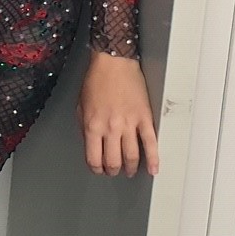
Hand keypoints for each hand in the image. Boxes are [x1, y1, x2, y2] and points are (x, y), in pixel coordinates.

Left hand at [77, 50, 158, 177]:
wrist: (114, 63)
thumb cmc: (96, 81)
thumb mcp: (81, 106)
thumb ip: (85, 128)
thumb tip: (90, 146)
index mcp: (93, 126)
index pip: (94, 158)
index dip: (96, 168)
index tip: (99, 170)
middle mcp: (111, 128)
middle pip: (113, 161)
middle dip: (113, 170)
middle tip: (114, 171)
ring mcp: (129, 124)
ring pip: (132, 156)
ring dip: (131, 167)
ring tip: (130, 170)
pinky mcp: (145, 118)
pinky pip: (151, 143)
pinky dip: (153, 159)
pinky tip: (153, 169)